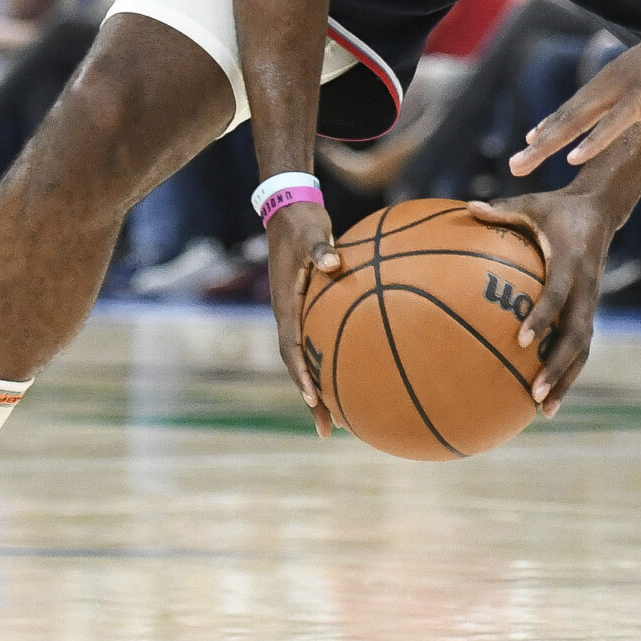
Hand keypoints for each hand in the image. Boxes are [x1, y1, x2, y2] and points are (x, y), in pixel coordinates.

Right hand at [265, 200, 338, 435]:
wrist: (290, 210)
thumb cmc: (303, 222)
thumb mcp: (311, 232)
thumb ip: (321, 249)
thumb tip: (333, 262)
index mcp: (285, 306)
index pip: (291, 349)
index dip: (302, 376)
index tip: (316, 399)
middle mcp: (288, 316)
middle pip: (298, 367)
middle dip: (313, 399)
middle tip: (332, 430)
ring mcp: (296, 315)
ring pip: (307, 360)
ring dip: (321, 388)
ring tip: (344, 418)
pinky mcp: (307, 309)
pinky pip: (318, 342)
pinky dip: (331, 361)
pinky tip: (355, 372)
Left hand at [465, 192, 614, 414]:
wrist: (601, 212)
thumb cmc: (558, 208)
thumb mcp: (533, 204)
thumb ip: (503, 211)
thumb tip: (468, 209)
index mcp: (571, 262)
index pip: (557, 295)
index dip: (542, 317)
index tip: (521, 340)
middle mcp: (586, 288)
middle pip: (577, 336)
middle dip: (558, 367)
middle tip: (535, 393)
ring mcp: (591, 302)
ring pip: (583, 349)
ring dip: (566, 380)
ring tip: (545, 410)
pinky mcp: (590, 310)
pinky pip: (581, 346)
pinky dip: (568, 372)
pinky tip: (549, 397)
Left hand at [511, 12, 640, 173]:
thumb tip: (639, 104)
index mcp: (612, 81)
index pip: (575, 107)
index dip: (551, 124)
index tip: (530, 139)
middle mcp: (608, 84)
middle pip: (567, 118)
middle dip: (538, 144)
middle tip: (514, 165)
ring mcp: (623, 89)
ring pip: (578, 121)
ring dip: (549, 144)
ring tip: (524, 162)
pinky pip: (613, 123)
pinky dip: (592, 141)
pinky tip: (573, 157)